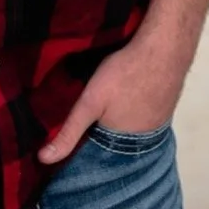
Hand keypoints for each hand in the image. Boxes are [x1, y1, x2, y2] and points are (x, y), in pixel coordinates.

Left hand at [37, 33, 187, 165]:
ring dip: (120, 122)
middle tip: (90, 117)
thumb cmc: (124, 75)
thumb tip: (43, 160)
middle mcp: (143, 144)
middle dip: (102, 133)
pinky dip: (134, 111)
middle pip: (115, 142)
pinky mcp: (165, 109)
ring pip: (131, 129)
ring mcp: (157, 126)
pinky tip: (128, 97)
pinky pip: (144, 117)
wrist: (163, 49)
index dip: (86, 144)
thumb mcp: (90, 102)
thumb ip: (69, 131)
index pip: (99, 155)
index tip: (73, 135)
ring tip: (109, 106)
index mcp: (123, 147)